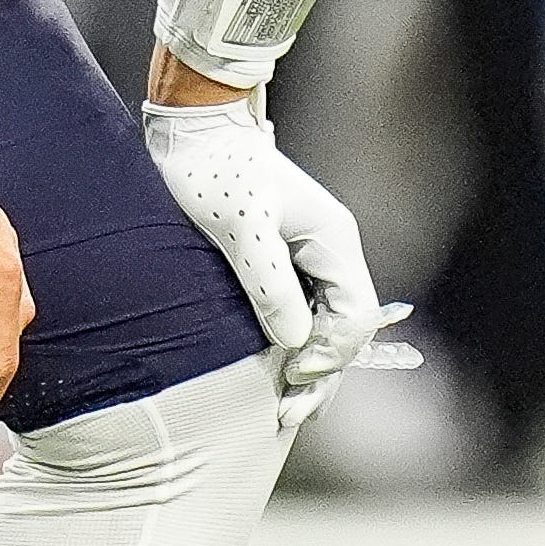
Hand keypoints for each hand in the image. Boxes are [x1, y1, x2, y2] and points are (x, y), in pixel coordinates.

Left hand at [140, 89, 412, 418]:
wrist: (190, 130)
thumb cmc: (212, 173)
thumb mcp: (240, 229)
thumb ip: (270, 285)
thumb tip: (296, 344)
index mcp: (333, 239)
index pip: (355, 316)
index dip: (330, 356)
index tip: (293, 378)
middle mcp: (331, 247)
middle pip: (345, 325)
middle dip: (323, 372)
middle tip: (290, 414)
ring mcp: (309, 252)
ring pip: (325, 321)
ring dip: (310, 364)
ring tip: (290, 408)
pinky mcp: (283, 255)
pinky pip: (303, 310)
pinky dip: (295, 344)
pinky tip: (278, 370)